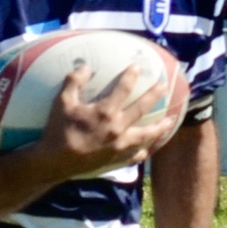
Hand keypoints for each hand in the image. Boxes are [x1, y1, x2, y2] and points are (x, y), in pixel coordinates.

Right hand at [36, 60, 183, 181]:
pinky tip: (149, 147)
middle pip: (142, 108)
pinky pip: (137, 155)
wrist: (56, 162)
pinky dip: (144, 150)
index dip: (131, 76)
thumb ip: (74, 82)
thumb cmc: (58, 130)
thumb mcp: (62, 102)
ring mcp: (120, 145)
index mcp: (106, 111)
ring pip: (147, 134)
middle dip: (154, 95)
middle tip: (165, 86)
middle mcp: (118, 127)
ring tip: (171, 120)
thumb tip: (85, 66)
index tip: (137, 67)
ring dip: (160, 126)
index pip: (123, 89)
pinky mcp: (118, 159)